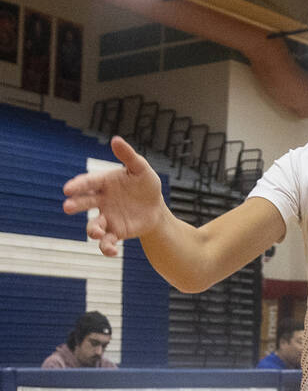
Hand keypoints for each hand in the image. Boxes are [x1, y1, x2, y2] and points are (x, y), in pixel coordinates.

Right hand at [62, 136, 168, 256]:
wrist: (156, 208)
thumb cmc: (146, 185)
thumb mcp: (141, 169)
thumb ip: (129, 156)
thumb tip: (115, 139)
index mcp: (104, 183)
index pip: (88, 183)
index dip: (78, 185)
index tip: (68, 189)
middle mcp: (101, 200)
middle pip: (84, 203)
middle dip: (76, 205)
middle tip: (68, 206)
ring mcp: (107, 217)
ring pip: (94, 225)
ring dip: (93, 230)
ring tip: (97, 232)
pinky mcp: (116, 232)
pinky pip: (107, 242)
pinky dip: (107, 248)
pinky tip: (113, 251)